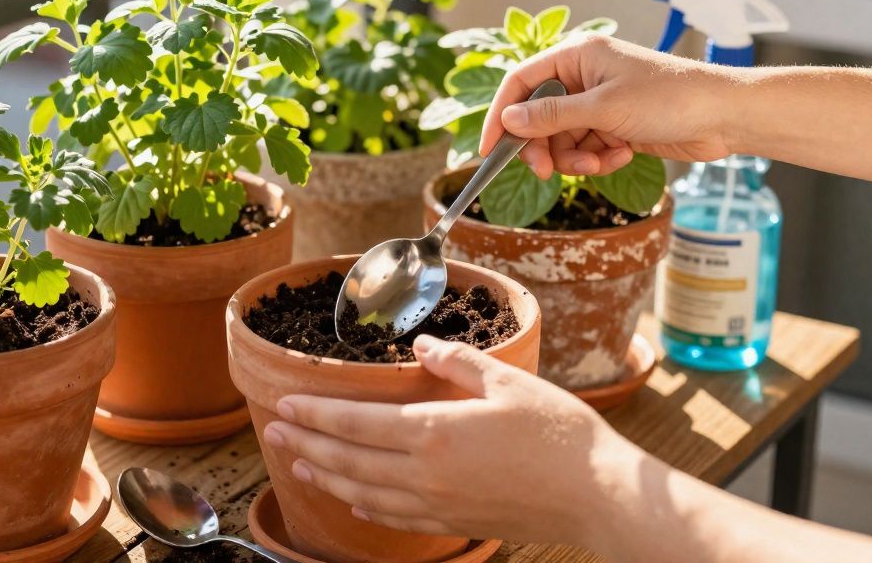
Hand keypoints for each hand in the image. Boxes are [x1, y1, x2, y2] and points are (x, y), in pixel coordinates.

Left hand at [262, 334, 645, 549]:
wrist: (597, 494)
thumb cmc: (558, 433)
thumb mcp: (507, 381)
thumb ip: (456, 363)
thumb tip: (418, 348)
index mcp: (433, 432)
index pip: (355, 422)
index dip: (316, 414)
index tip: (286, 405)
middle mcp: (425, 474)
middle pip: (349, 460)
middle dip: (307, 445)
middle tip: (273, 433)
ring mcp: (438, 504)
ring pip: (364, 494)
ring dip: (327, 478)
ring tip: (299, 465)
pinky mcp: (456, 523)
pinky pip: (396, 518)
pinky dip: (366, 508)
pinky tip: (353, 500)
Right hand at [480, 35, 740, 178]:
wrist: (724, 116)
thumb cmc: (670, 98)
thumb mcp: (603, 108)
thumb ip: (552, 116)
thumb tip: (508, 122)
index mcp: (577, 55)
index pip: (521, 83)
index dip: (501, 116)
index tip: (490, 150)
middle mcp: (585, 75)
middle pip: (539, 116)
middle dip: (544, 147)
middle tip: (547, 173)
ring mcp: (601, 102)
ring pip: (563, 138)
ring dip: (575, 158)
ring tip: (599, 163)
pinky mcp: (617, 125)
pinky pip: (588, 147)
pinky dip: (598, 159)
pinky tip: (621, 157)